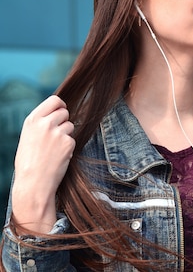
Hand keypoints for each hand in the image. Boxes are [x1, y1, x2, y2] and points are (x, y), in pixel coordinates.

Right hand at [11, 95, 74, 233]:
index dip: (60, 105)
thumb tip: (57, 112)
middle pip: (65, 112)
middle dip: (64, 121)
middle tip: (56, 136)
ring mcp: (57, 133)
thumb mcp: (28, 137)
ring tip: (53, 149)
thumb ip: (40, 124)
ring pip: (71, 126)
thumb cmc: (29, 162)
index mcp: (32, 120)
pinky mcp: (68, 143)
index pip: (54, 100)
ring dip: (66, 135)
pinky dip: (68, 147)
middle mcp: (45, 124)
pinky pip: (73, 140)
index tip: (61, 111)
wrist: (33, 183)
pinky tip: (58, 157)